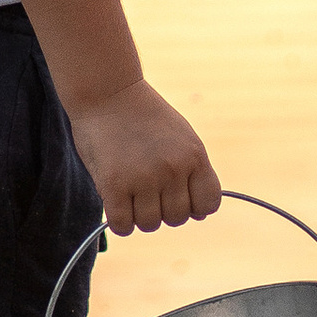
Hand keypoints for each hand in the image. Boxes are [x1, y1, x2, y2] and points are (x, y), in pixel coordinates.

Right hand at [68, 80, 221, 235]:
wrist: (107, 91)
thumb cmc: (143, 116)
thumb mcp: (181, 137)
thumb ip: (193, 173)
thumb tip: (200, 215)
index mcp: (194, 156)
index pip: (208, 204)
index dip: (194, 207)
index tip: (177, 195)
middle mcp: (173, 169)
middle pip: (177, 219)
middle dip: (162, 210)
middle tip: (146, 189)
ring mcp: (143, 178)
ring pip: (149, 225)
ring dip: (139, 215)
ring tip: (129, 191)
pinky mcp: (114, 184)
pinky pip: (123, 225)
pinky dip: (120, 222)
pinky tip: (115, 202)